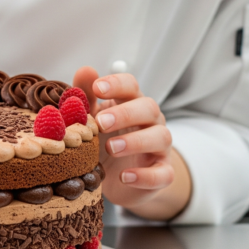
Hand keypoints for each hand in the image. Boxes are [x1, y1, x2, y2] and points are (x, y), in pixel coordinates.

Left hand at [72, 66, 189, 216]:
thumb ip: (87, 97)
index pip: (131, 86)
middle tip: (101, 122)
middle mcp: (151, 121)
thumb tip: (86, 70)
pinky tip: (125, 176)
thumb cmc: (105, 140)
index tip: (98, 88)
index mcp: (131, 103)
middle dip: (125, 113)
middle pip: (148, 107)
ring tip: (111, 148)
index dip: (116, 84)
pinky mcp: (162, 173)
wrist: (117, 178)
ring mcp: (159, 147)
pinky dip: (145, 176)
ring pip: (160, 137)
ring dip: (135, 142)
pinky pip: (163, 173)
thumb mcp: (92, 119)